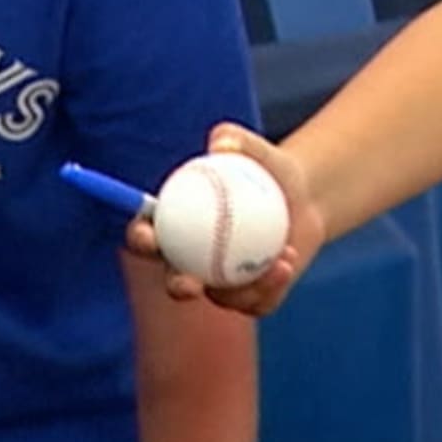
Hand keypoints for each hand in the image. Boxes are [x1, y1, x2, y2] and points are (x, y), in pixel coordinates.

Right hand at [125, 125, 324, 317]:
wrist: (301, 196)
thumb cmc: (263, 167)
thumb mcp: (252, 148)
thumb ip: (233, 140)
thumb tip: (221, 144)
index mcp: (174, 228)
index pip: (146, 237)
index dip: (139, 239)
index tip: (148, 235)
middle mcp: (192, 262)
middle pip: (175, 280)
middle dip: (177, 286)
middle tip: (190, 283)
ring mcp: (222, 283)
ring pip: (224, 296)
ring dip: (245, 286)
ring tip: (276, 259)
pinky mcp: (252, 297)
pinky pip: (257, 300)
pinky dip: (271, 285)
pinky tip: (287, 263)